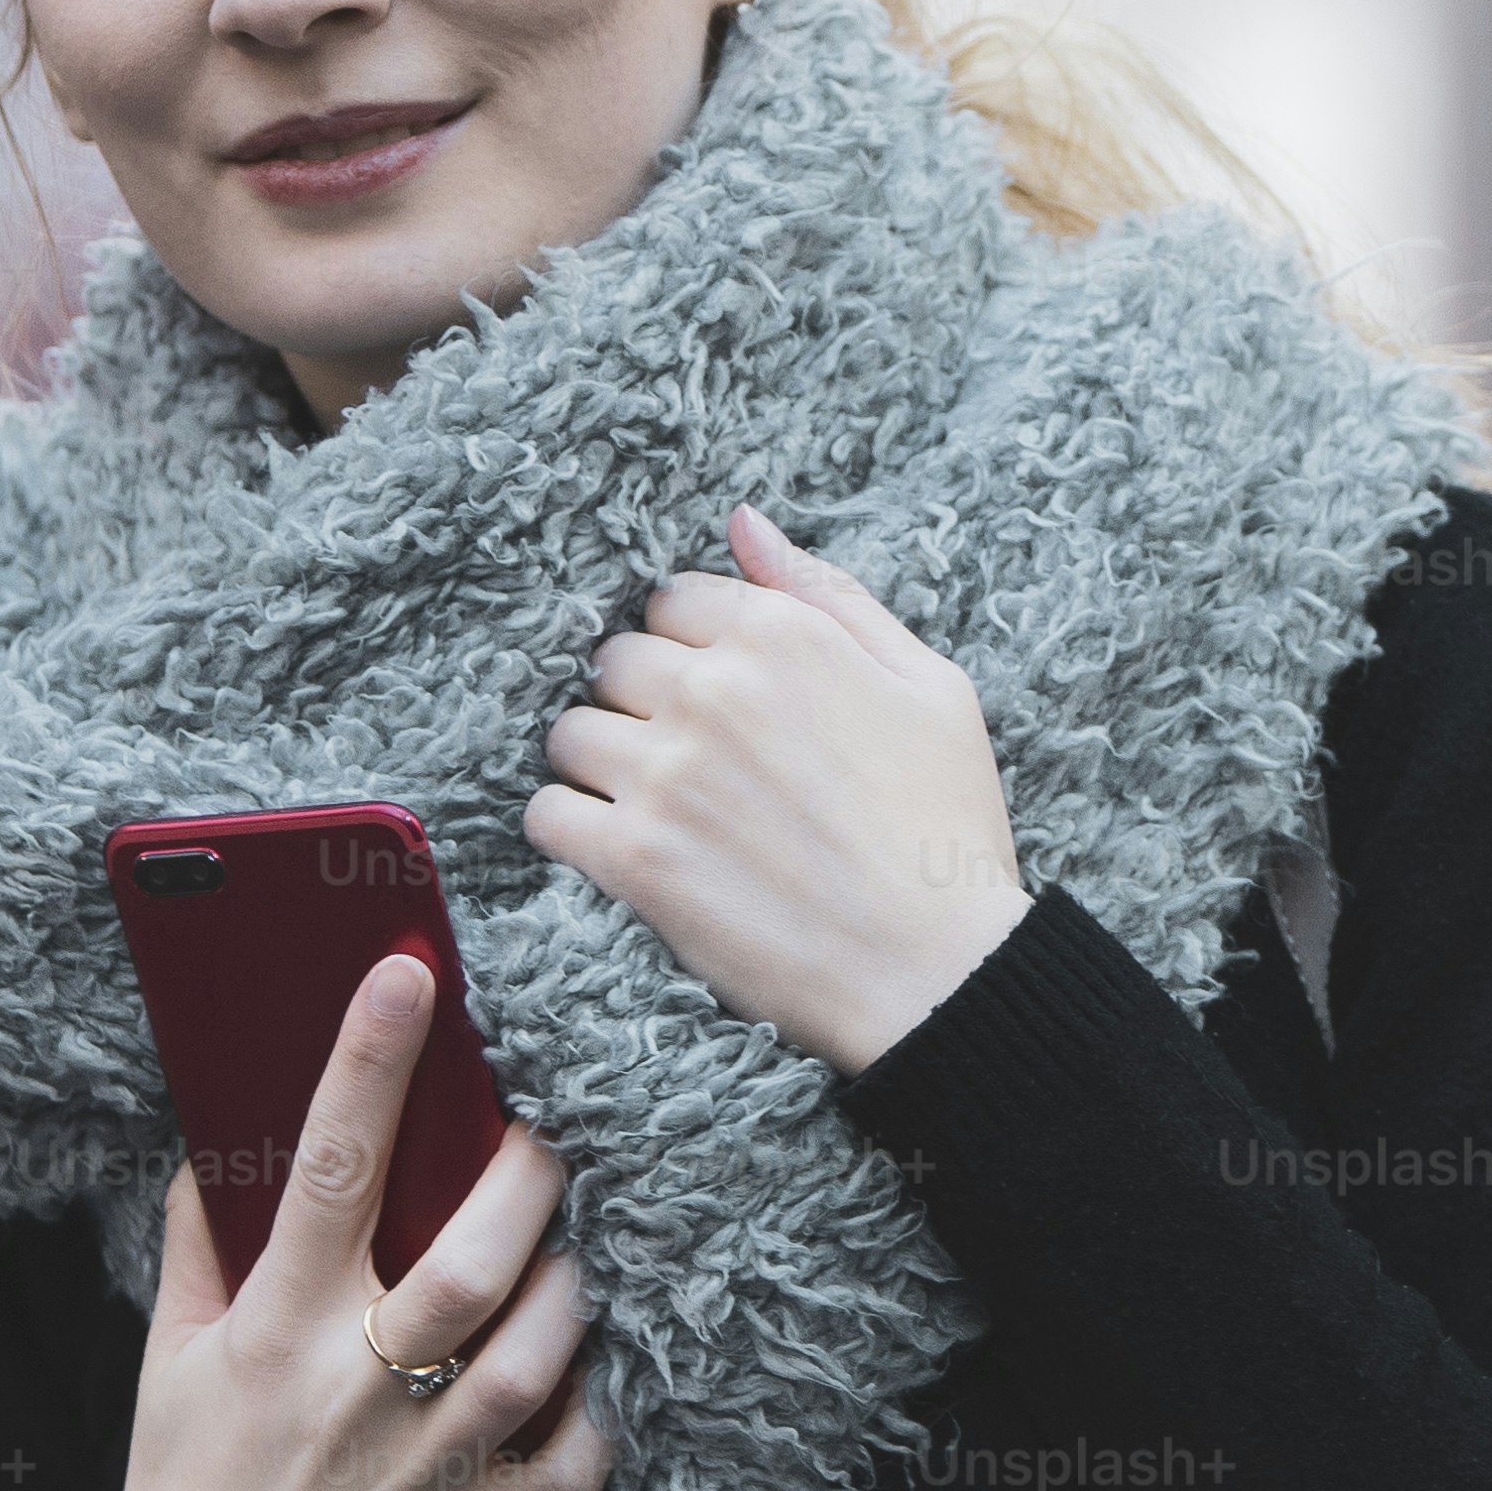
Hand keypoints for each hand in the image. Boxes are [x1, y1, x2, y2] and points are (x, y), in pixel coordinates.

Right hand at [63, 954, 605, 1490]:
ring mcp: (419, 1472)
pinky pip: (572, 1458)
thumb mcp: (167, 1366)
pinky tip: (588, 1384)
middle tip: (549, 1135)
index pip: (324, 1169)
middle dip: (525, 1175)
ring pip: (537, 1347)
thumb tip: (219, 1136)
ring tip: (574, 1251)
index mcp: (269, 1334)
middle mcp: (347, 1393)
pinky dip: (596, 1413)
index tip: (408, 972)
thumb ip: (200, 1247)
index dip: (368, 1063)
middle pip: (470, 1256)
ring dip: (573, 1285)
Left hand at [526, 504, 1033, 1075]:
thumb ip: (830, 593)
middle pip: (615, 659)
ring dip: (601, 762)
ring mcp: (665, 773)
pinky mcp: (633, 857)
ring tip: (657, 807)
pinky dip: (570, 827)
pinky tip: (619, 848)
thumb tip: (742, 521)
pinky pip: (546, 813)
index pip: (673, 598)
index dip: (692, 647)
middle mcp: (711, 689)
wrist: (936, 969)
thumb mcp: (929, 684)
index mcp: (783, 634)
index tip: (720, 698)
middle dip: (643, 699)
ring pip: (570, 732)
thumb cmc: (945, 828)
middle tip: (693, 759)